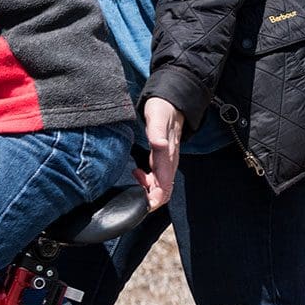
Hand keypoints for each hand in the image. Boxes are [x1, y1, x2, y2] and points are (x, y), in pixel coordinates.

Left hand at [135, 97, 183, 211]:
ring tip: (134, 174)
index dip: (152, 200)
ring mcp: (167, 163)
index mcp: (168, 157)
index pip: (164, 188)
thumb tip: (158, 144)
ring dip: (145, 188)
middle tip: (131, 188)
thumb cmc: (163, 110)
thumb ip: (157, 132)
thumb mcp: (157, 117)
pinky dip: (146, 181)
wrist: (172, 103)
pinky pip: (157, 178)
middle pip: (162, 192)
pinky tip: (137, 171)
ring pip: (159, 186)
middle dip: (147, 198)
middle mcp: (169, 163)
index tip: (140, 201)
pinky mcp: (163, 161)